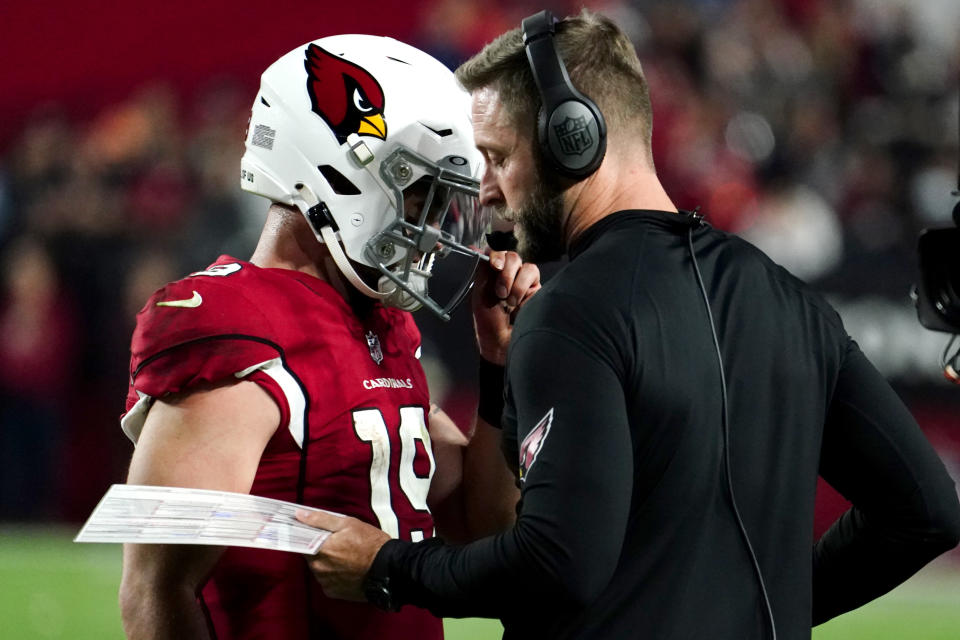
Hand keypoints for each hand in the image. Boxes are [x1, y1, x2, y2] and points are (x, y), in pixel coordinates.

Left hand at [296, 510, 390, 601]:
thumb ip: (321, 519)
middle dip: (319, 549)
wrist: (388, 568)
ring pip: (318, 569)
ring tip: (344, 556)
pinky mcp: (333, 592)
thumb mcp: (348, 524)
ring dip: (325, 563)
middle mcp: (319, 568)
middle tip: (336, 543)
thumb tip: (299, 515)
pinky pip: (326, 581)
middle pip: (310, 556)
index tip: (311, 533)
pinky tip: (346, 568)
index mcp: (320, 549)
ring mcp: (325, 582)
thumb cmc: (370, 543)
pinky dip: (332, 574)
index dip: (306, 536)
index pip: (300, 542)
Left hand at [472, 250, 540, 364]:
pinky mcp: (537, 290)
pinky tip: (519, 303)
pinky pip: (534, 276)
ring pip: (526, 266)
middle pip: (512, 256)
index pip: (497, 252)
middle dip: (505, 272)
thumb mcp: (480, 293)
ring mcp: (524, 282)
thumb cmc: (489, 322)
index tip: (494, 266)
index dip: (497, 255)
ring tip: (510, 302)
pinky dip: (524, 288)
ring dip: (515, 284)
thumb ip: (482, 269)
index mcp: (493, 274)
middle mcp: (509, 275)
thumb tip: (476, 248)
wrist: (503, 342)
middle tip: (500, 293)